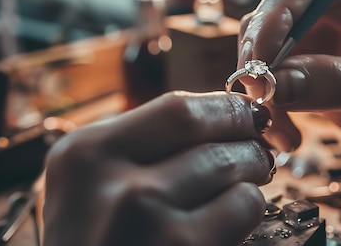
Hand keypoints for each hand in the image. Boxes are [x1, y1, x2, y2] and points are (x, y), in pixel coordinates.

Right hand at [43, 92, 273, 245]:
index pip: (179, 108)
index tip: (244, 115)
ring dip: (252, 175)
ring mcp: (148, 221)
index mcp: (84, 154)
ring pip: (235, 169)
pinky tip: (228, 221)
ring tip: (242, 185)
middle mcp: (113, 184)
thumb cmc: (95, 243)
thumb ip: (138, 145)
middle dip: (247, 139)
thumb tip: (218, 113)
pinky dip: (246, 209)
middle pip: (213, 135)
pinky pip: (243, 208)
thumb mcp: (89, 187)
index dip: (225, 109)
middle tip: (255, 151)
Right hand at [238, 0, 340, 189]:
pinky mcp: (315, 71)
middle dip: (262, 53)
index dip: (277, 13)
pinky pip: (276, 81)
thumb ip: (334, 81)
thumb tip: (270, 84)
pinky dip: (272, 107)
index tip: (260, 56)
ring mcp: (327, 38)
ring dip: (263, 87)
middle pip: (279, 13)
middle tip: (255, 91)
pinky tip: (287, 136)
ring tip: (274, 125)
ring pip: (269, 49)